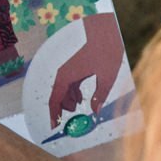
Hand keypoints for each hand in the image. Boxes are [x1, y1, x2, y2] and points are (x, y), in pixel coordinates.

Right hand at [47, 13, 124, 128]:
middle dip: (60, 110)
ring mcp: (68, 70)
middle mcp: (64, 73)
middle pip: (56, 96)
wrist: (105, 33)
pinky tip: (79, 100)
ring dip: (66, 102)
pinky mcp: (74, 68)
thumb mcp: (107, 77)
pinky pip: (67, 84)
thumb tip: (95, 111)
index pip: (54, 100)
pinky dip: (71, 94)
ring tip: (76, 111)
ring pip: (62, 91)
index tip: (53, 127)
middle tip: (67, 123)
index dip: (53, 115)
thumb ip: (100, 95)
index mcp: (67, 76)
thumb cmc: (106, 51)